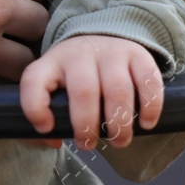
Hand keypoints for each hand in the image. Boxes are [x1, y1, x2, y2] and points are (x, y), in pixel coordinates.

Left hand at [19, 34, 162, 149]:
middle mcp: (80, 54)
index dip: (35, 108)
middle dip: (87, 126)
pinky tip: (146, 124)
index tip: (46, 128)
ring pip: (118, 89)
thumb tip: (53, 139)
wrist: (101, 39)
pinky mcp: (138, 55)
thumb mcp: (52, 88)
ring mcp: (111, 52)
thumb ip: (44, 115)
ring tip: (119, 140)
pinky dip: (150, 108)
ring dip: (120, 124)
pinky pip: (148, 82)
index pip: (34, 80)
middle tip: (89, 145)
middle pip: (84, 91)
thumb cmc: (73, 77)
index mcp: (51, 63)